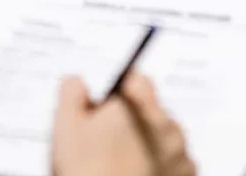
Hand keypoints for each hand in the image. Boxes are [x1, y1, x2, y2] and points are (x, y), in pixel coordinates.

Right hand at [51, 73, 193, 175]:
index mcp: (138, 106)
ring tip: (120, 165)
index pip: (139, 80)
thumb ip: (72, 92)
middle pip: (150, 110)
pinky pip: (173, 162)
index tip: (112, 99)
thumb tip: (78, 84)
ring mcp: (179, 155)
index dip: (122, 88)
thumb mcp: (66, 127)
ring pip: (163, 137)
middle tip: (106, 143)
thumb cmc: (88, 173)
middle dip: (132, 121)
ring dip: (148, 143)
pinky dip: (159, 166)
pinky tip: (136, 175)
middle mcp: (166, 126)